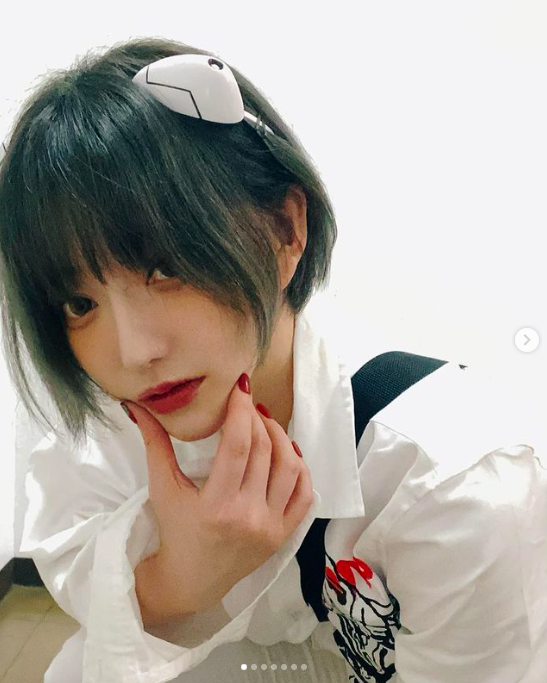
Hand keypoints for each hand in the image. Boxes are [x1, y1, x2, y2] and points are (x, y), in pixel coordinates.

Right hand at [124, 373, 313, 615]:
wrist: (191, 581)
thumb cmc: (174, 531)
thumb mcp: (162, 489)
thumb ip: (154, 445)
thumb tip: (137, 406)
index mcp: (216, 505)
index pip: (237, 446)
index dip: (241, 410)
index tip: (241, 386)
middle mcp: (248, 516)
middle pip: (264, 451)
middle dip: (258, 419)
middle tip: (247, 403)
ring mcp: (270, 527)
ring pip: (290, 468)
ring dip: (281, 437)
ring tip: (265, 422)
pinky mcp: (283, 535)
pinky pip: (304, 495)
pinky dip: (300, 468)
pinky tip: (287, 451)